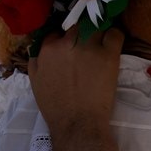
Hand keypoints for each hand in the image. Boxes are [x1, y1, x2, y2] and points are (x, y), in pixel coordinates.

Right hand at [29, 28, 124, 142]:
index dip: (65, 39)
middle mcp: (67, 43)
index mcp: (48, 49)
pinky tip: (113, 43)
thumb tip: (40, 49)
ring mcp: (89, 47)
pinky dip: (115, 36)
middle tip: (88, 46)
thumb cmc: (55, 108)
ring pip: (96, 27)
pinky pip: (115, 34)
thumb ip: (36, 62)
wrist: (78, 124)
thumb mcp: (35, 83)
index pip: (57, 33)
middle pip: (77, 27)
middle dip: (82, 34)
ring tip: (102, 43)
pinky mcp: (108, 55)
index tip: (71, 47)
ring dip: (99, 33)